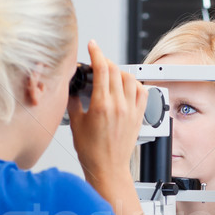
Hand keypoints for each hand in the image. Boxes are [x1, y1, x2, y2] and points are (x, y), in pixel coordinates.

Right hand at [67, 40, 147, 185]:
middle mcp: (119, 106)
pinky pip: (141, 91)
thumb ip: (74, 101)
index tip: (93, 46)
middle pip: (115, 70)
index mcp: (102, 105)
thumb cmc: (92, 152)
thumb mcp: (76, 123)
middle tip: (98, 63)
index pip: (102, 68)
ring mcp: (131, 110)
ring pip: (130, 78)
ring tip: (111, 75)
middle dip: (105, 61)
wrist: (107, 168)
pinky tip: (127, 86)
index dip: (96, 52)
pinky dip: (134, 84)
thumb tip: (73, 88)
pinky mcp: (138, 116)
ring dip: (120, 71)